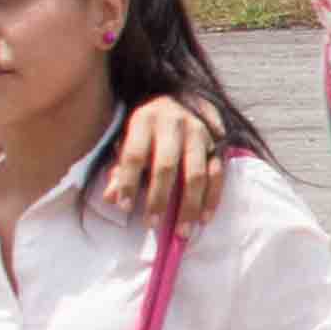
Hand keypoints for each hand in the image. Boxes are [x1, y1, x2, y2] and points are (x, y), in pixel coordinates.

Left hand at [100, 99, 228, 229]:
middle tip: (152, 224)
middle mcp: (174, 123)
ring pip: (195, 173)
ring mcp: (199, 133)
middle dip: (159, 198)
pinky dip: (212, 198)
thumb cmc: (147, 128)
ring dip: (189, 205)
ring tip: (182, 230)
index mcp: (145, 120)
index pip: (134, 155)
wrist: (180, 98)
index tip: (124, 207)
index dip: (128, 182)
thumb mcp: (128, 140)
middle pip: (166, 165)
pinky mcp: (218, 143)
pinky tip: (204, 218)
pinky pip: (218, 174)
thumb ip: (121, 169)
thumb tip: (112, 198)